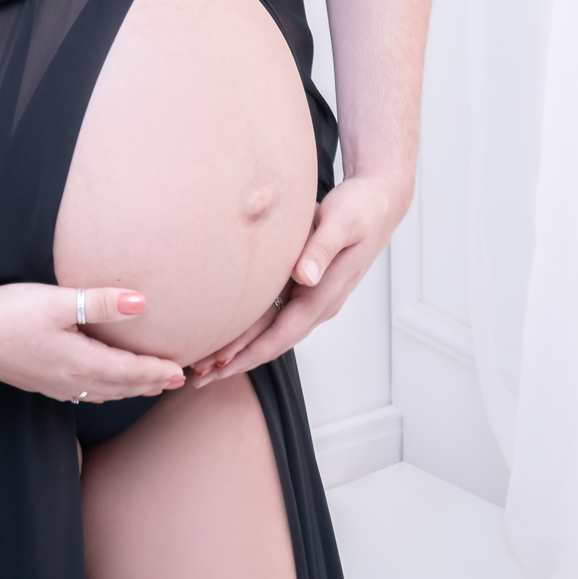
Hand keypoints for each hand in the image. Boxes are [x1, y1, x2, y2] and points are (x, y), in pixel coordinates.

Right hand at [0, 285, 185, 402]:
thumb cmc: (11, 314)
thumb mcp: (57, 302)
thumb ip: (100, 302)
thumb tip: (142, 303)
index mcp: (79, 361)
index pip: (128, 370)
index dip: (155, 370)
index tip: (180, 370)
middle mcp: (70, 379)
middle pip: (119, 385)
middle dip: (149, 382)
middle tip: (176, 381)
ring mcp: (54, 383)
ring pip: (103, 391)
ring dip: (129, 389)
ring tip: (150, 387)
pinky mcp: (41, 381)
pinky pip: (82, 392)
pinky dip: (103, 392)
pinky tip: (103, 392)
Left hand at [191, 172, 411, 386]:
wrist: (378, 202)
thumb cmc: (361, 210)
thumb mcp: (343, 223)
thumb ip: (322, 248)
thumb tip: (305, 277)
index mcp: (325, 293)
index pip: (283, 332)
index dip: (252, 352)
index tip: (222, 366)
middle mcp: (317, 301)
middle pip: (272, 340)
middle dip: (237, 360)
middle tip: (199, 376)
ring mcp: (311, 295)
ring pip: (269, 328)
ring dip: (239, 347)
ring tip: (204, 363)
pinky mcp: (305, 284)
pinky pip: (273, 310)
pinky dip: (248, 325)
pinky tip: (227, 329)